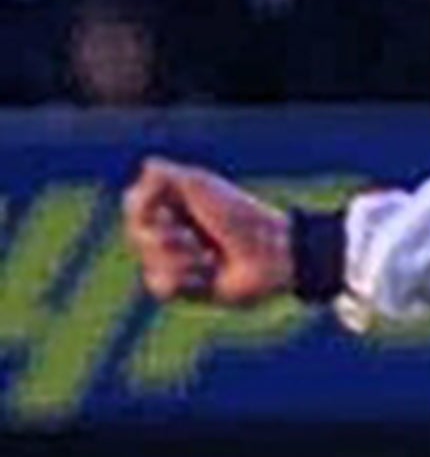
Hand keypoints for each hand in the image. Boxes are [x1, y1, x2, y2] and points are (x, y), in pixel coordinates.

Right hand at [122, 158, 291, 305]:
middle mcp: (169, 231)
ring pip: (148, 261)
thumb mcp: (200, 185)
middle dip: (168, 236)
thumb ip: (165, 174)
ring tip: (210, 258)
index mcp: (171, 204)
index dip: (145, 208)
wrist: (269, 254)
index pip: (132, 205)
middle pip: (136, 234)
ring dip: (183, 259)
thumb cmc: (239, 216)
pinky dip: (185, 280)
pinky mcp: (185, 289)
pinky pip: (160, 287)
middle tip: (195, 238)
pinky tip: (207, 277)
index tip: (169, 206)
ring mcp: (175, 261)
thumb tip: (146, 166)